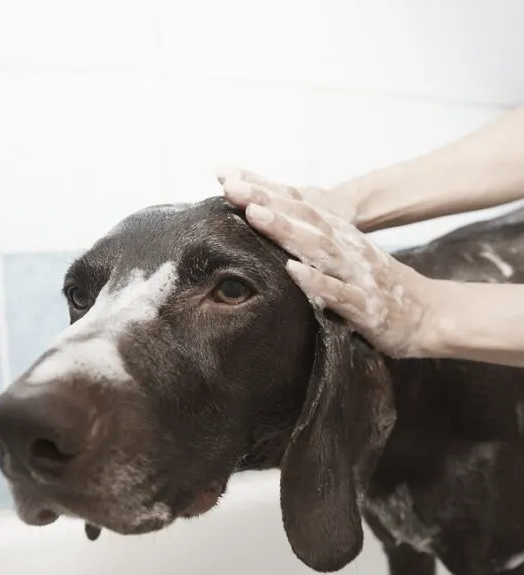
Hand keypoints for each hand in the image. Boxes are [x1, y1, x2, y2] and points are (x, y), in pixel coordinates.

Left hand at [219, 169, 437, 358]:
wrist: (429, 315)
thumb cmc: (379, 288)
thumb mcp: (346, 259)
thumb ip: (315, 245)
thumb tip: (275, 231)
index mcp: (339, 237)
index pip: (298, 207)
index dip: (264, 190)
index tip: (227, 177)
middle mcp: (347, 249)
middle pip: (304, 219)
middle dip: (267, 202)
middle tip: (232, 187)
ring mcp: (357, 275)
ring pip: (319, 249)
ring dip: (287, 231)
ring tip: (256, 215)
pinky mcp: (366, 306)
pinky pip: (339, 293)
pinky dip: (316, 282)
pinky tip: (294, 271)